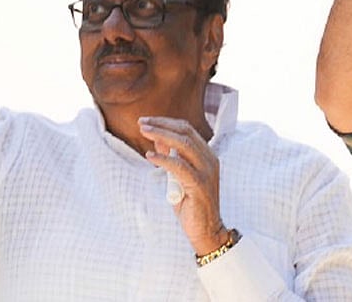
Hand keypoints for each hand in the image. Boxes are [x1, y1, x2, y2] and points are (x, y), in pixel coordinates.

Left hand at [139, 117, 229, 254]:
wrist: (207, 230)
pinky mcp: (199, 184)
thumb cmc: (191, 204)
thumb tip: (158, 141)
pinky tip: (150, 156)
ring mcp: (206, 171)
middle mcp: (210, 159)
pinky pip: (179, 166)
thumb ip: (172, 159)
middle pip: (185, 132)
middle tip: (142, 122)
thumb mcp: (178, 178)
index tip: (147, 121)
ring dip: (161, 135)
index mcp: (207, 155)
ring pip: (183, 144)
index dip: (166, 122)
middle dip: (162, 124)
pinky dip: (163, 159)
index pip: (187, 129)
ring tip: (144, 131)